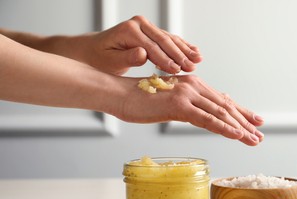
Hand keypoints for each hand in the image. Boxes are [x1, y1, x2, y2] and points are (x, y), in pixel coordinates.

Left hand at [86, 15, 201, 74]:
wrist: (94, 51)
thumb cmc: (100, 59)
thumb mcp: (110, 61)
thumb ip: (127, 57)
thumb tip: (143, 54)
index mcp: (129, 30)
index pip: (152, 47)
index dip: (165, 59)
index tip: (177, 70)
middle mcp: (139, 24)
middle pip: (164, 41)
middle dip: (180, 55)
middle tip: (192, 67)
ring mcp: (146, 26)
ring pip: (169, 39)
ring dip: (185, 50)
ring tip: (198, 60)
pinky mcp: (150, 31)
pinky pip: (169, 39)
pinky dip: (182, 46)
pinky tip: (194, 51)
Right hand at [118, 75, 263, 145]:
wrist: (119, 95)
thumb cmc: (140, 101)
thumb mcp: (168, 103)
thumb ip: (187, 107)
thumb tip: (200, 115)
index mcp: (192, 85)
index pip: (221, 101)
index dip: (240, 112)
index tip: (255, 122)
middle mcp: (194, 86)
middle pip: (225, 107)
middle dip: (245, 122)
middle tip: (259, 135)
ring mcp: (187, 95)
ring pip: (220, 114)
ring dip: (240, 128)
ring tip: (254, 139)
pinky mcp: (179, 105)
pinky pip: (206, 119)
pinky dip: (224, 128)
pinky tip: (237, 135)